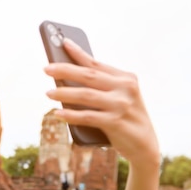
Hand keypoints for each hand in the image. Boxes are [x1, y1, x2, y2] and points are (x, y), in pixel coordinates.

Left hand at [44, 38, 159, 169]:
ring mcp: (122, 105)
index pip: (97, 63)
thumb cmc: (125, 120)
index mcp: (126, 78)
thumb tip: (66, 80)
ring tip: (48, 93)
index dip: (78, 53)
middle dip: (65, 70)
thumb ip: (100, 89)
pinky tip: (58, 113)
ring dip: (64, 93)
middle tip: (46, 69)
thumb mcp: (118, 99)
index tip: (62, 42)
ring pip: (86, 95)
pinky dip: (71, 114)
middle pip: (89, 75)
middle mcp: (126, 88)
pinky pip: (88, 116)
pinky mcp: (116, 122)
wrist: (145, 147)